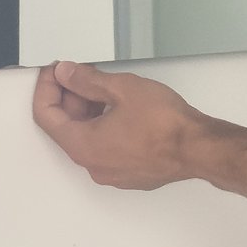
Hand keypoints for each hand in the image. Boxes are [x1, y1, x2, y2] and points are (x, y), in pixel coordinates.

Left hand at [31, 60, 211, 189]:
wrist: (199, 149)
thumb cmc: (166, 124)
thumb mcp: (122, 89)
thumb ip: (87, 80)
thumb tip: (66, 74)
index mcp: (83, 146)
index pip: (46, 116)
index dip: (46, 88)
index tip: (55, 72)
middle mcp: (92, 165)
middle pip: (66, 128)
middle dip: (70, 98)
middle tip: (81, 74)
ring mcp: (111, 173)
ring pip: (87, 139)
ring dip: (88, 113)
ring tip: (106, 88)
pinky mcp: (129, 174)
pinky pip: (105, 149)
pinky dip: (104, 128)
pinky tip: (121, 110)